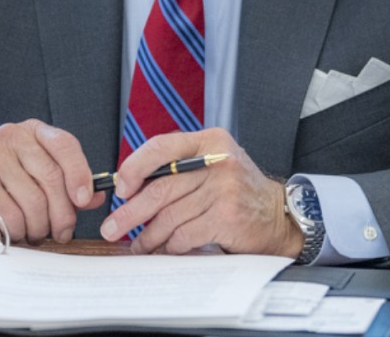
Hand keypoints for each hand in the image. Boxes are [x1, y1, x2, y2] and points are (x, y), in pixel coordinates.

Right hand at [0, 120, 102, 244]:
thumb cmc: (6, 190)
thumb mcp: (40, 182)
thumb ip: (71, 186)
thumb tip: (97, 196)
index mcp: (33, 132)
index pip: (65, 145)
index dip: (80, 174)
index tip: (85, 200)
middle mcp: (11, 138)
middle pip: (52, 177)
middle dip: (63, 212)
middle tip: (64, 232)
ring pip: (34, 200)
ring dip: (40, 226)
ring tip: (37, 234)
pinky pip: (12, 214)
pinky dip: (19, 230)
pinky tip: (16, 232)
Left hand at [99, 128, 301, 257]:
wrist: (277, 214)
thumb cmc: (236, 191)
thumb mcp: (212, 164)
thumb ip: (178, 167)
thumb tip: (130, 186)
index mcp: (210, 141)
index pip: (161, 147)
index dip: (134, 168)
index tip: (120, 189)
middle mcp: (218, 162)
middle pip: (161, 188)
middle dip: (131, 212)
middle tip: (113, 227)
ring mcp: (225, 190)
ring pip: (169, 217)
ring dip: (148, 236)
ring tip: (139, 245)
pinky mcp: (227, 218)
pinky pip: (184, 235)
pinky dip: (170, 246)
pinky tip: (167, 248)